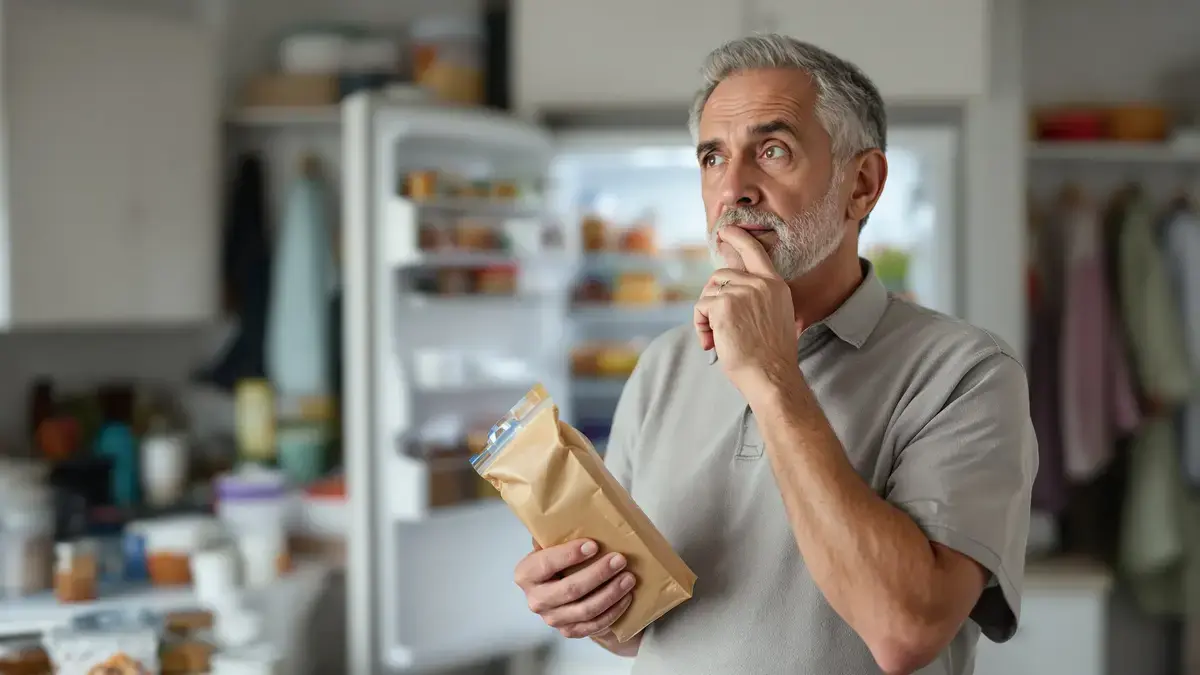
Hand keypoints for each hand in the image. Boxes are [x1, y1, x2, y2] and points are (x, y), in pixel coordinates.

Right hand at [514, 539, 635, 638]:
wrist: (563, 592)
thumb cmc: (560, 562)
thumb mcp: (553, 546)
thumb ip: (555, 534)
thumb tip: (572, 510)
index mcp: (526, 574)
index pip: (546, 564)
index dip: (569, 555)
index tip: (594, 545)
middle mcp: (536, 599)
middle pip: (569, 589)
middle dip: (598, 574)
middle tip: (620, 560)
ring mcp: (552, 619)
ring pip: (585, 609)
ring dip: (611, 593)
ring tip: (629, 578)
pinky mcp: (569, 631)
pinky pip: (594, 625)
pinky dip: (613, 611)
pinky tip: (626, 597)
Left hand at [694, 226, 798, 391]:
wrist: (771, 375)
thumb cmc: (770, 356)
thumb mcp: (774, 317)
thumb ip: (757, 298)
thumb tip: (727, 289)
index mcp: (775, 285)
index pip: (755, 252)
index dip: (738, 238)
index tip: (725, 231)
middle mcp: (761, 283)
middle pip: (721, 275)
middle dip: (711, 298)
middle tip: (713, 326)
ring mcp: (743, 291)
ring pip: (709, 293)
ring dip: (705, 316)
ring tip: (714, 338)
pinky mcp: (725, 304)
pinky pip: (701, 307)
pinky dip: (700, 325)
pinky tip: (711, 342)